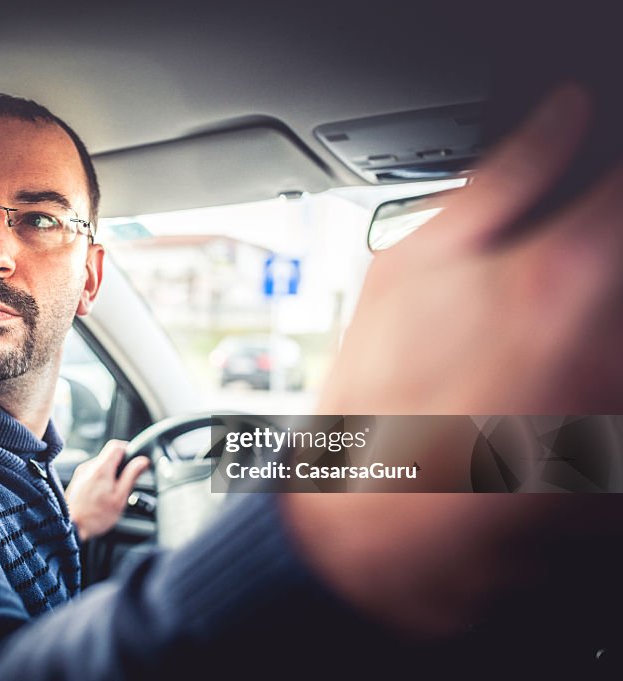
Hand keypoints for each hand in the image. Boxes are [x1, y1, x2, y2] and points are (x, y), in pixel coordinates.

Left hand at [65, 440, 149, 541]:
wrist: (71, 528)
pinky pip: (93, 473)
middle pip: (109, 455)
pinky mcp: (77, 480)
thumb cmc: (95, 517)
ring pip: (102, 465)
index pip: (117, 445)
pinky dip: (101, 480)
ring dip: (110, 474)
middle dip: (120, 466)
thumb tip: (143, 461)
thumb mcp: (120, 498)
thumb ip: (131, 476)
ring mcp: (81, 473)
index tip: (134, 462)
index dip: (129, 450)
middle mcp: (89, 467)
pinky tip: (102, 496)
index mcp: (101, 469)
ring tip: (112, 493)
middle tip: (125, 484)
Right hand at [287, 84, 622, 637]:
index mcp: (564, 268)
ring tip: (535, 329)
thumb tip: (564, 111)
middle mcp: (616, 333)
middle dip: (609, 238)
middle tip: (563, 260)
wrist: (382, 517)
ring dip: (605, 305)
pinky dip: (603, 354)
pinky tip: (551, 370)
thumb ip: (502, 178)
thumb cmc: (380, 395)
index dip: (619, 168)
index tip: (607, 166)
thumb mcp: (407, 262)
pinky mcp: (621, 444)